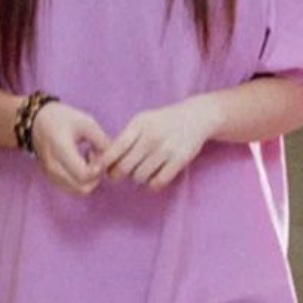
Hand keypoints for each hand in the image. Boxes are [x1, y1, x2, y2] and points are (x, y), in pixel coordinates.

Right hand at [29, 102, 111, 195]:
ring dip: (89, 179)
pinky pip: (70, 187)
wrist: (36, 121)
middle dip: (96, 176)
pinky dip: (80, 180)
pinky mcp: (50, 177)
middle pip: (82, 187)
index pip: (83, 175)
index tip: (97, 153)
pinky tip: (80, 163)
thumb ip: (102, 140)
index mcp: (61, 149)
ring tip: (88, 160)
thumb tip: (113, 157)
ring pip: (77, 190)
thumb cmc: (62, 119)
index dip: (98, 169)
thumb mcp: (86, 122)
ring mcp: (50, 173)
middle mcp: (53, 166)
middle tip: (95, 157)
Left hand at [103, 97, 219, 189]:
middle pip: (125, 167)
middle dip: (118, 175)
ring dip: (137, 178)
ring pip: (140, 176)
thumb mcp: (143, 121)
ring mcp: (167, 148)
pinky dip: (153, 185)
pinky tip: (153, 179)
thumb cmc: (163, 122)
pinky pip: (158, 181)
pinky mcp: (180, 159)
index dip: (106, 164)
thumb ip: (125, 138)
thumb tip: (106, 162)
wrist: (196, 117)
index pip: (114, 150)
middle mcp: (152, 136)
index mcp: (139, 124)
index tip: (106, 167)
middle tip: (118, 175)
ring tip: (140, 172)